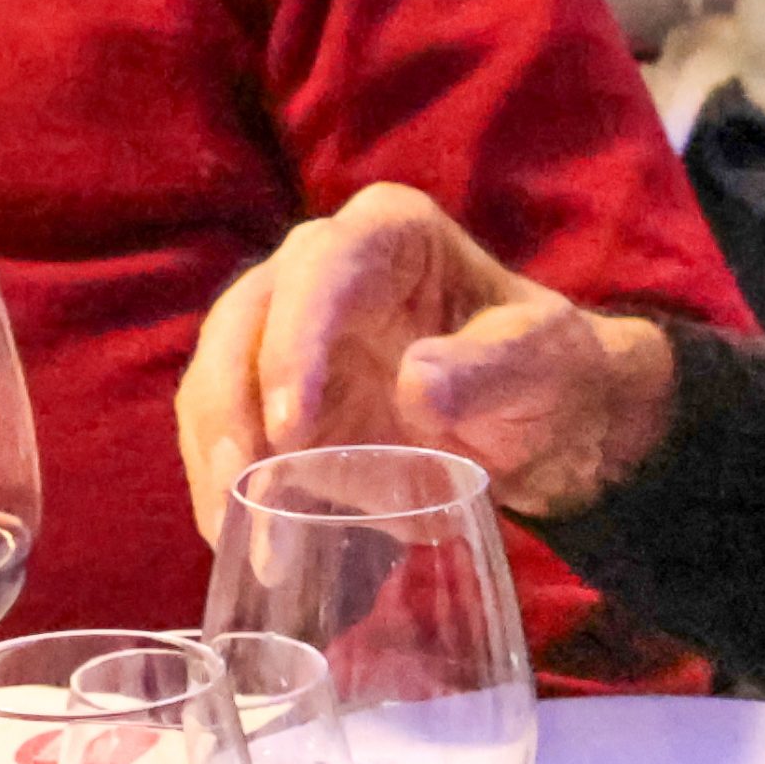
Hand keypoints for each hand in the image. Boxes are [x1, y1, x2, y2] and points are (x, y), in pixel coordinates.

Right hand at [176, 186, 678, 540]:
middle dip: (230, 399)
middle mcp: (321, 263)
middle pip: (247, 314)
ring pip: (219, 366)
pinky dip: (221, 474)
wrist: (546, 419)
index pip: (322, 268)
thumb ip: (491, 369)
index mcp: (388, 233)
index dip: (293, 341)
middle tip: (240, 484)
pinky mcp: (276, 388)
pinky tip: (236, 530)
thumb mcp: (545, 365)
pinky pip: (226, 419)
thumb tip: (413, 385)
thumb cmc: (549, 374)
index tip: (288, 426)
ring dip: (214, 446)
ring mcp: (290, 325)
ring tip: (231, 528)